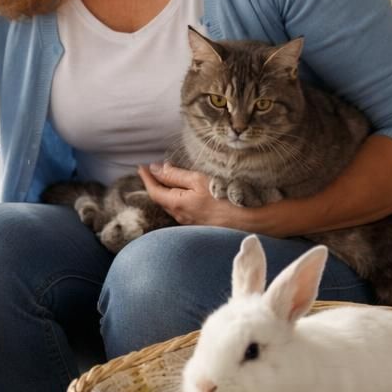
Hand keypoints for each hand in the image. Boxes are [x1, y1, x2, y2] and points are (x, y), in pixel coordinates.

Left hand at [137, 162, 267, 230]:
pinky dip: (179, 199)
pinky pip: (184, 211)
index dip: (146, 178)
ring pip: (173, 206)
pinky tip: (185, 193)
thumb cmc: (225, 197)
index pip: (154, 191)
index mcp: (177, 204)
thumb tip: (156, 168)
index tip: (141, 167)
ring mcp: (191, 223)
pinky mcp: (201, 225)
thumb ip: (175, 175)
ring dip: (167, 192)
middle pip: (162, 199)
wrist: (251, 221)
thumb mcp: (198, 180)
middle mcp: (181, 217)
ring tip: (167, 179)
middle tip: (152, 170)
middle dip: (155, 184)